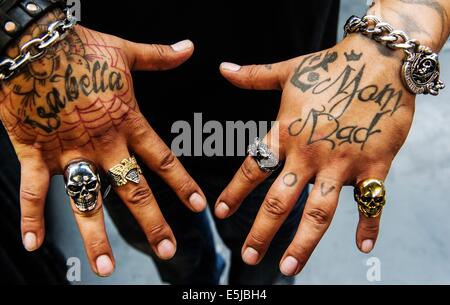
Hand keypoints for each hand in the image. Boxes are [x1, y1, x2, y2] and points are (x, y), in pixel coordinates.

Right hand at [0, 10, 205, 275]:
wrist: (33, 43)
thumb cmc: (80, 46)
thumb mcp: (125, 51)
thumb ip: (159, 56)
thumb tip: (189, 48)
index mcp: (127, 122)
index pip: (162, 160)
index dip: (182, 184)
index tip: (198, 206)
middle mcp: (103, 144)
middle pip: (133, 190)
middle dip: (152, 222)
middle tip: (167, 250)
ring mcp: (69, 151)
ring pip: (87, 201)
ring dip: (95, 236)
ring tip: (105, 267)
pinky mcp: (35, 152)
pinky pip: (34, 190)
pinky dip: (31, 217)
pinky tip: (32, 243)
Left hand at [216, 34, 414, 275]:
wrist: (380, 59)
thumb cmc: (331, 65)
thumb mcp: (288, 70)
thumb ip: (253, 76)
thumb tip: (222, 68)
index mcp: (286, 132)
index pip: (252, 169)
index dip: (234, 193)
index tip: (220, 214)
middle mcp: (309, 153)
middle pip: (279, 201)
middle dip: (261, 231)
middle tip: (249, 257)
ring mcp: (341, 162)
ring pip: (318, 212)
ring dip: (303, 243)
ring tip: (289, 267)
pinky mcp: (374, 164)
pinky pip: (371, 202)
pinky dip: (368, 225)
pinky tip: (362, 246)